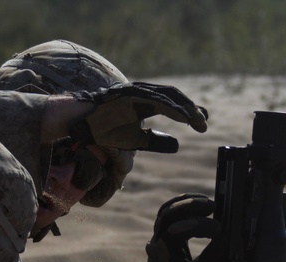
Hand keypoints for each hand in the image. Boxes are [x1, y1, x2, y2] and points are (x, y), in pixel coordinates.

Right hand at [70, 82, 208, 152]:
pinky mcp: (130, 93)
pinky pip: (155, 99)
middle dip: (191, 110)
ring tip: (197, 121)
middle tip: (204, 124)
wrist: (81, 126)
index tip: (202, 123)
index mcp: (144, 103)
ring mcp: (136, 91)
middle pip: (174, 97)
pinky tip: (182, 117)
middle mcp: (143, 93)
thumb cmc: (105, 131)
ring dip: (184, 108)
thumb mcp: (135, 140)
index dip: (188, 112)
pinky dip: (171, 107)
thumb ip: (154, 141)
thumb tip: (177, 145)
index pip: (172, 104)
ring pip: (168, 96)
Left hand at [131, 193, 223, 261]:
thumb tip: (227, 238)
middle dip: (191, 206)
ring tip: (208, 203)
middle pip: (168, 214)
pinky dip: (182, 206)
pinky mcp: (163, 235)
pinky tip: (198, 204)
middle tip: (213, 206)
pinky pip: (168, 214)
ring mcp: (158, 237)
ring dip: (186, 202)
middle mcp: (157, 241)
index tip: (219, 230)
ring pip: (167, 210)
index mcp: (163, 253)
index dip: (199, 226)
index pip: (176, 231)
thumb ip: (212, 259)